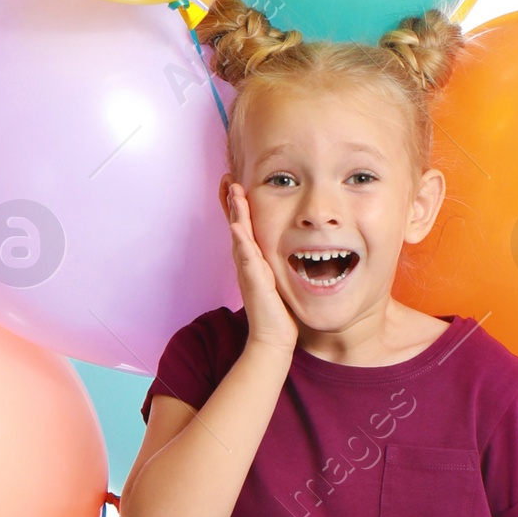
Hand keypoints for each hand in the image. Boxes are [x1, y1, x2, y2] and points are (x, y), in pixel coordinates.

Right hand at [225, 181, 296, 353]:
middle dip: (231, 201)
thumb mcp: (277, 279)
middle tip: (227, 178)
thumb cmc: (277, 312)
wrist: (273, 338)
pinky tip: (238, 227)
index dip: (237, 206)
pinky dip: (241, 242)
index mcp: (253, 260)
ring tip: (232, 191)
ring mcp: (248, 271)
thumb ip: (275, 264)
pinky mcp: (254, 282)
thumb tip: (290, 249)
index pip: (243, 226)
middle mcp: (246, 262)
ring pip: (239, 236)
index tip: (234, 183)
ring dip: (235, 213)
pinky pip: (247, 258)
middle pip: (236, 225)